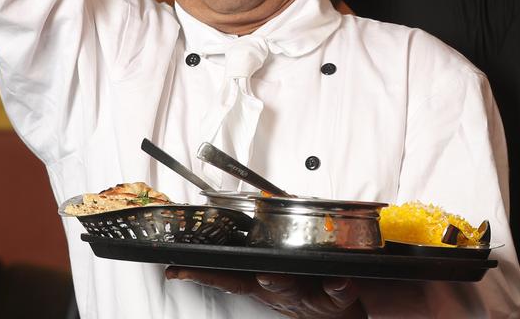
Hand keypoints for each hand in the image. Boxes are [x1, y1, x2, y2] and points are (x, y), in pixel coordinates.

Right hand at [166, 267, 364, 317]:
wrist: (337, 318)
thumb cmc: (304, 288)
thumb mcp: (272, 275)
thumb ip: (253, 251)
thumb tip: (237, 212)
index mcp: (263, 281)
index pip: (228, 275)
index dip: (202, 273)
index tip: (178, 270)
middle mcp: (281, 290)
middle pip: (260, 282)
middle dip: (248, 274)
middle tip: (243, 271)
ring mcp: (307, 294)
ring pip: (291, 287)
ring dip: (280, 281)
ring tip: (270, 273)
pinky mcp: (336, 296)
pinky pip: (339, 291)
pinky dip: (339, 286)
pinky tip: (340, 279)